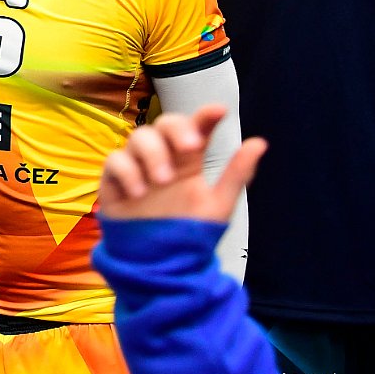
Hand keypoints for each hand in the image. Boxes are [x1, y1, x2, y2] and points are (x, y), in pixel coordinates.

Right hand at [98, 106, 265, 223]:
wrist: (157, 262)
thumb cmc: (187, 231)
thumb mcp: (218, 205)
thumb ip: (237, 174)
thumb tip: (260, 141)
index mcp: (189, 160)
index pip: (196, 128)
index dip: (205, 116)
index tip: (219, 111)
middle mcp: (163, 157)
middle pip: (164, 123)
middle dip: (177, 129)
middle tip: (191, 147)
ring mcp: (137, 166)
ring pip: (139, 136)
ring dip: (153, 153)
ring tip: (162, 181)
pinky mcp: (114, 180)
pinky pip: (114, 160)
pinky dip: (127, 171)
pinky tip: (138, 192)